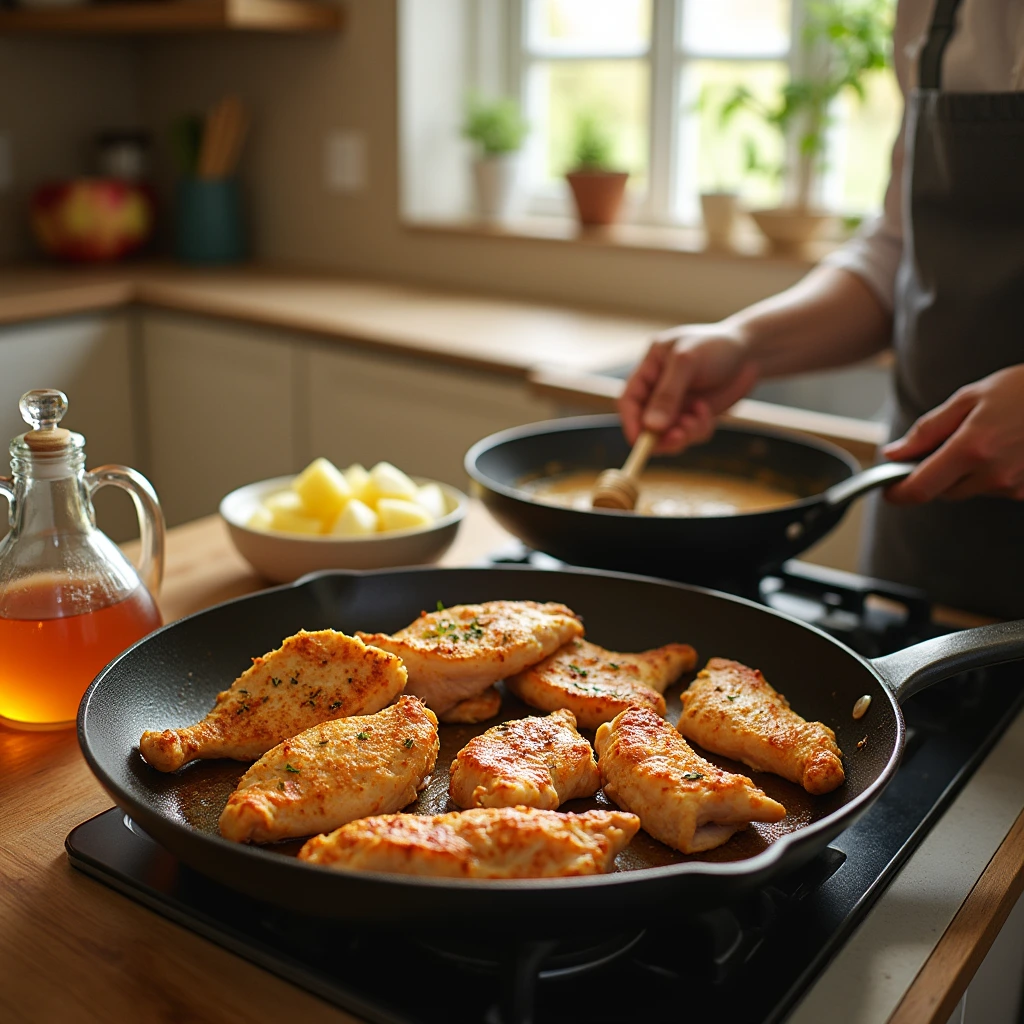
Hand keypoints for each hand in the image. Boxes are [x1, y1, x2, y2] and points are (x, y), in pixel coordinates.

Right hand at [619, 323, 758, 451]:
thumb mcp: (687, 362)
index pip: (629, 401)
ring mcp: (676, 406)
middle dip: (660, 435)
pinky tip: (706, 413)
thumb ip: (667, 393)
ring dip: (683, 434)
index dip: (631, 422)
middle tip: (679, 437)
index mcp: (649, 370)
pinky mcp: (693, 417)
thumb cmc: (716, 346)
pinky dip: (698, 431)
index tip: (640, 440)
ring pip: (668, 435)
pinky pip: (689, 436)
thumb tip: (651, 426)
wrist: (751, 351)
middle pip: (645, 424)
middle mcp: (658, 391)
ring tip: (699, 418)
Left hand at [884, 364, 1023, 502]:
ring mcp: (1016, 486)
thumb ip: (928, 429)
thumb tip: (895, 452)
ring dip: (967, 472)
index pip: (922, 488)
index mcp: (972, 449)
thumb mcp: (971, 398)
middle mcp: (994, 474)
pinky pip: (997, 489)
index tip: (888, 490)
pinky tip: (1007, 447)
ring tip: (988, 437)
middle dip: (936, 474)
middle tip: (946, 445)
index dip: (899, 493)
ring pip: (971, 490)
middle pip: (944, 491)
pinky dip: (992, 473)